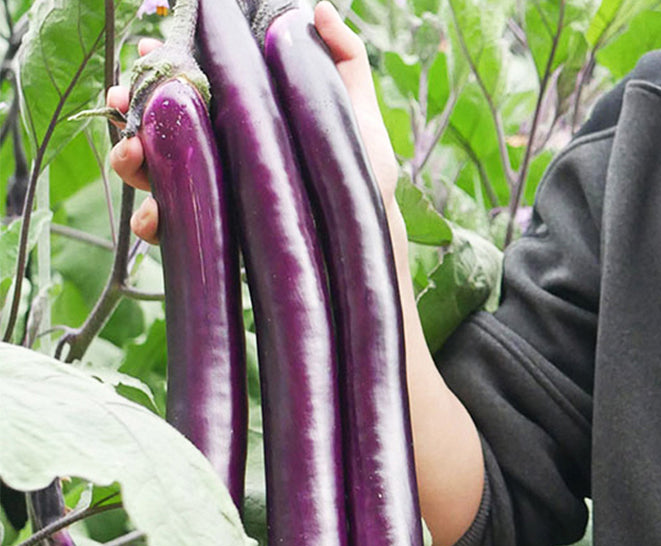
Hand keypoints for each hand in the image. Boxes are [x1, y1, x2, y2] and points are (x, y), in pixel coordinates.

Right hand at [107, 2, 399, 244]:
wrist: (366, 234)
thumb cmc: (362, 173)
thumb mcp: (356, 112)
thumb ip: (343, 59)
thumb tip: (319, 6)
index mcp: (242, 114)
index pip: (191, 84)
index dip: (161, 67)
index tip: (145, 53)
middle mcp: (221, 149)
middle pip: (160, 124)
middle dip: (129, 111)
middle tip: (119, 103)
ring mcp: (214, 190)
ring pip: (153, 170)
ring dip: (129, 159)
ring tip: (131, 154)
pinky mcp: (215, 231)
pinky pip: (171, 227)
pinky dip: (151, 221)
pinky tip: (152, 216)